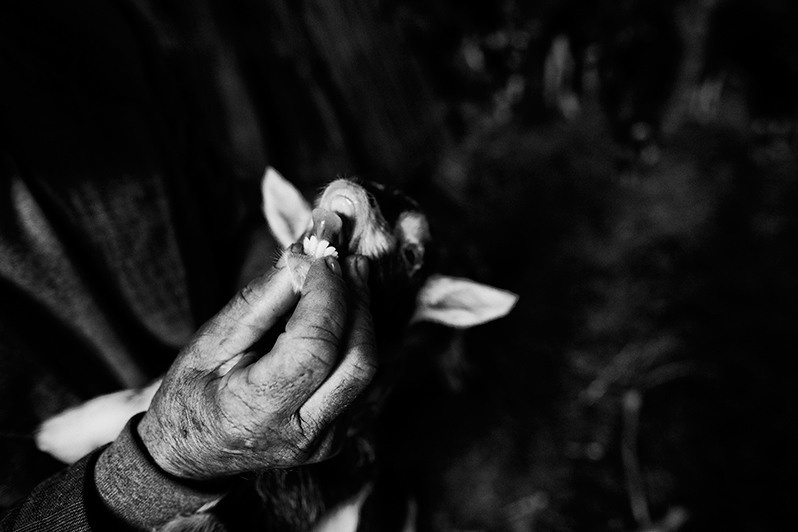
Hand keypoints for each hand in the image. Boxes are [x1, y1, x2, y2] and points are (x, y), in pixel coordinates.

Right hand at [137, 255, 375, 480]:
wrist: (192, 455)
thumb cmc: (191, 395)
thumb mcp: (209, 343)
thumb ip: (258, 302)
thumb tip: (300, 258)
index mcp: (257, 411)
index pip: (316, 347)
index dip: (327, 295)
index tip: (321, 257)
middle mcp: (301, 433)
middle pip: (357, 359)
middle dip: (357, 301)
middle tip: (348, 261)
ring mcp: (324, 440)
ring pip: (366, 369)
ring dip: (363, 317)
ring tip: (351, 277)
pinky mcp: (337, 435)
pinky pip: (360, 379)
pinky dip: (355, 338)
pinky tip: (343, 312)